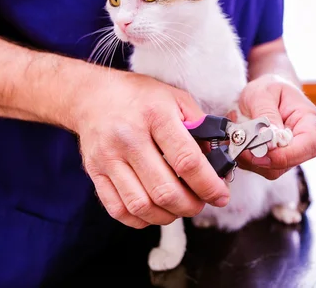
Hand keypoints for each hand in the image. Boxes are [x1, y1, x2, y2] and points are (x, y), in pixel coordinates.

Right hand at [72, 71, 229, 228]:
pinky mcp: (94, 172)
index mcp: (155, 115)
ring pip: (141, 205)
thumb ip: (200, 127)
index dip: (208, 185)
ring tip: (180, 208)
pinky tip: (156, 210)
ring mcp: (108, 157)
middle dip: (191, 206)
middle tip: (201, 203)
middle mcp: (129, 138)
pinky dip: (142, 219)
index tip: (221, 196)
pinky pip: (118, 210)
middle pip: (164, 190)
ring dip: (168, 216)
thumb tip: (219, 160)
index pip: (187, 160)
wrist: (93, 95)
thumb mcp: (176, 99)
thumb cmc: (141, 97)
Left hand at [235, 74, 315, 179]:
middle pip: (290, 162)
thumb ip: (265, 114)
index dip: (289, 154)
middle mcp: (302, 140)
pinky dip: (245, 158)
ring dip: (250, 159)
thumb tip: (267, 138)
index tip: (265, 153)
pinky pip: (260, 167)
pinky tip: (239, 141)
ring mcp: (288, 152)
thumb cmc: (268, 88)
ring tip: (238, 137)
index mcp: (308, 120)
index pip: (310, 145)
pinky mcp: (273, 158)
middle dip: (264, 159)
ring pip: (272, 169)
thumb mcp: (263, 93)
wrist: (264, 91)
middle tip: (241, 146)